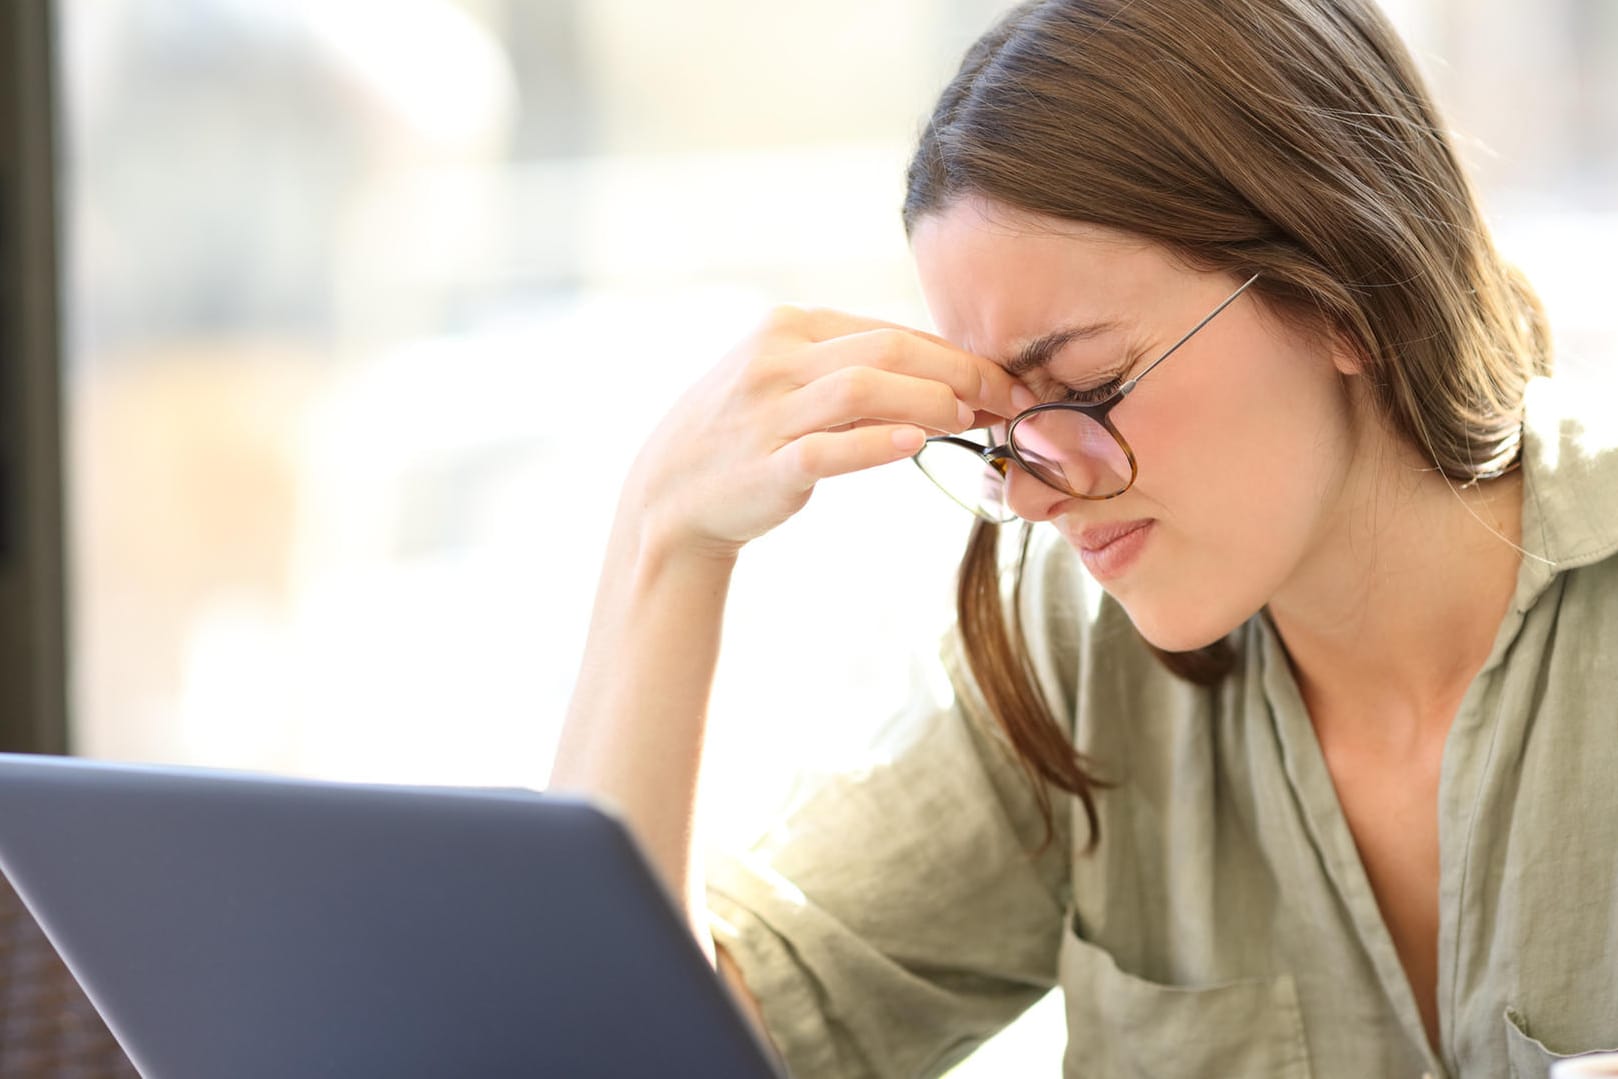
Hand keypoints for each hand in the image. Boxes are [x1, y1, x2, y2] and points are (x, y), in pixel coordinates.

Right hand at [625, 304, 1033, 556]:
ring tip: (969, 420)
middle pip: (886, 350)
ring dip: (928, 401)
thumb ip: (853, 369)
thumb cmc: (746, 433)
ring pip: (862, 390)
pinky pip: (828, 450)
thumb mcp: (788, 378)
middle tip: (1006, 396)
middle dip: (958, 371)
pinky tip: (916, 444)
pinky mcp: (766, 465)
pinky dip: (876, 444)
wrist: (669, 492)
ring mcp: (767, 411)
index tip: (1002, 378)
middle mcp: (775, 359)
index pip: (890, 329)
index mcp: (789, 327)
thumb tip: (948, 375)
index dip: (955, 352)